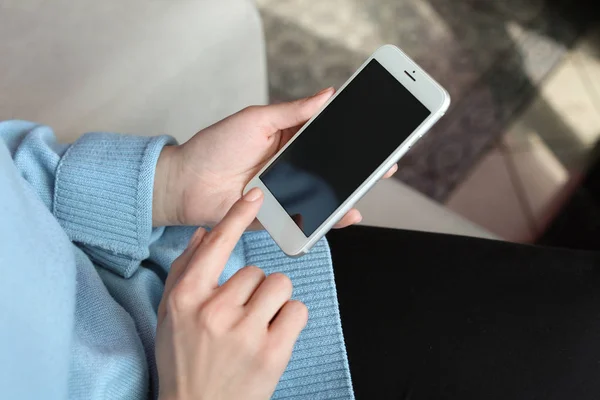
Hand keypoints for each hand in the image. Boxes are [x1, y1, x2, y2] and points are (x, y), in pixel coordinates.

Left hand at [153, 88, 397, 226]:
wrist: (186, 183)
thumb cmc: (215, 146)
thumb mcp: (256, 119)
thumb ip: (293, 111)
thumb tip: (327, 94)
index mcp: (288, 138)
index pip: (327, 135)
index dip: (351, 135)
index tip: (375, 132)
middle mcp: (292, 165)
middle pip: (332, 167)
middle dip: (359, 167)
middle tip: (385, 163)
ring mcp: (287, 191)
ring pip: (324, 193)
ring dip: (348, 192)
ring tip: (368, 187)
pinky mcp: (280, 215)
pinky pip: (308, 218)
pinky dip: (327, 219)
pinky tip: (345, 215)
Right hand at [156, 188, 307, 399]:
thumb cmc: (183, 359)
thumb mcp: (171, 315)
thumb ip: (185, 269)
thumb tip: (203, 233)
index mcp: (187, 298)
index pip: (217, 245)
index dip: (237, 216)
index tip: (255, 194)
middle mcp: (215, 311)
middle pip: (256, 271)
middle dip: (253, 290)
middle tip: (241, 317)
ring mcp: (246, 332)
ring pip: (280, 285)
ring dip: (274, 302)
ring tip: (258, 325)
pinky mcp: (273, 352)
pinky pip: (298, 310)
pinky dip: (290, 320)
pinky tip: (273, 336)